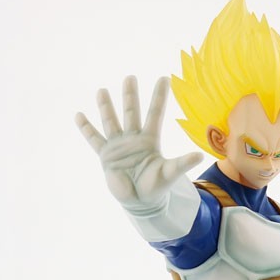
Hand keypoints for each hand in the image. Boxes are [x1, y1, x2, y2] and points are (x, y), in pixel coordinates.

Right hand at [75, 76, 202, 210]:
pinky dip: (86, 128)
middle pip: (131, 112)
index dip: (159, 96)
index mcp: (150, 139)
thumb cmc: (156, 187)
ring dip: (106, 106)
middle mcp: (133, 138)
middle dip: (130, 95)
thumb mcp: (170, 173)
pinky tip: (79, 115)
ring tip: (102, 90)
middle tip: (130, 77)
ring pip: (111, 121)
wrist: (140, 201)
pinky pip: (94, 139)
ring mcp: (118, 145)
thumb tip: (200, 155)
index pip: (155, 113)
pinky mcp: (106, 155)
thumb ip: (182, 163)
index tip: (164, 78)